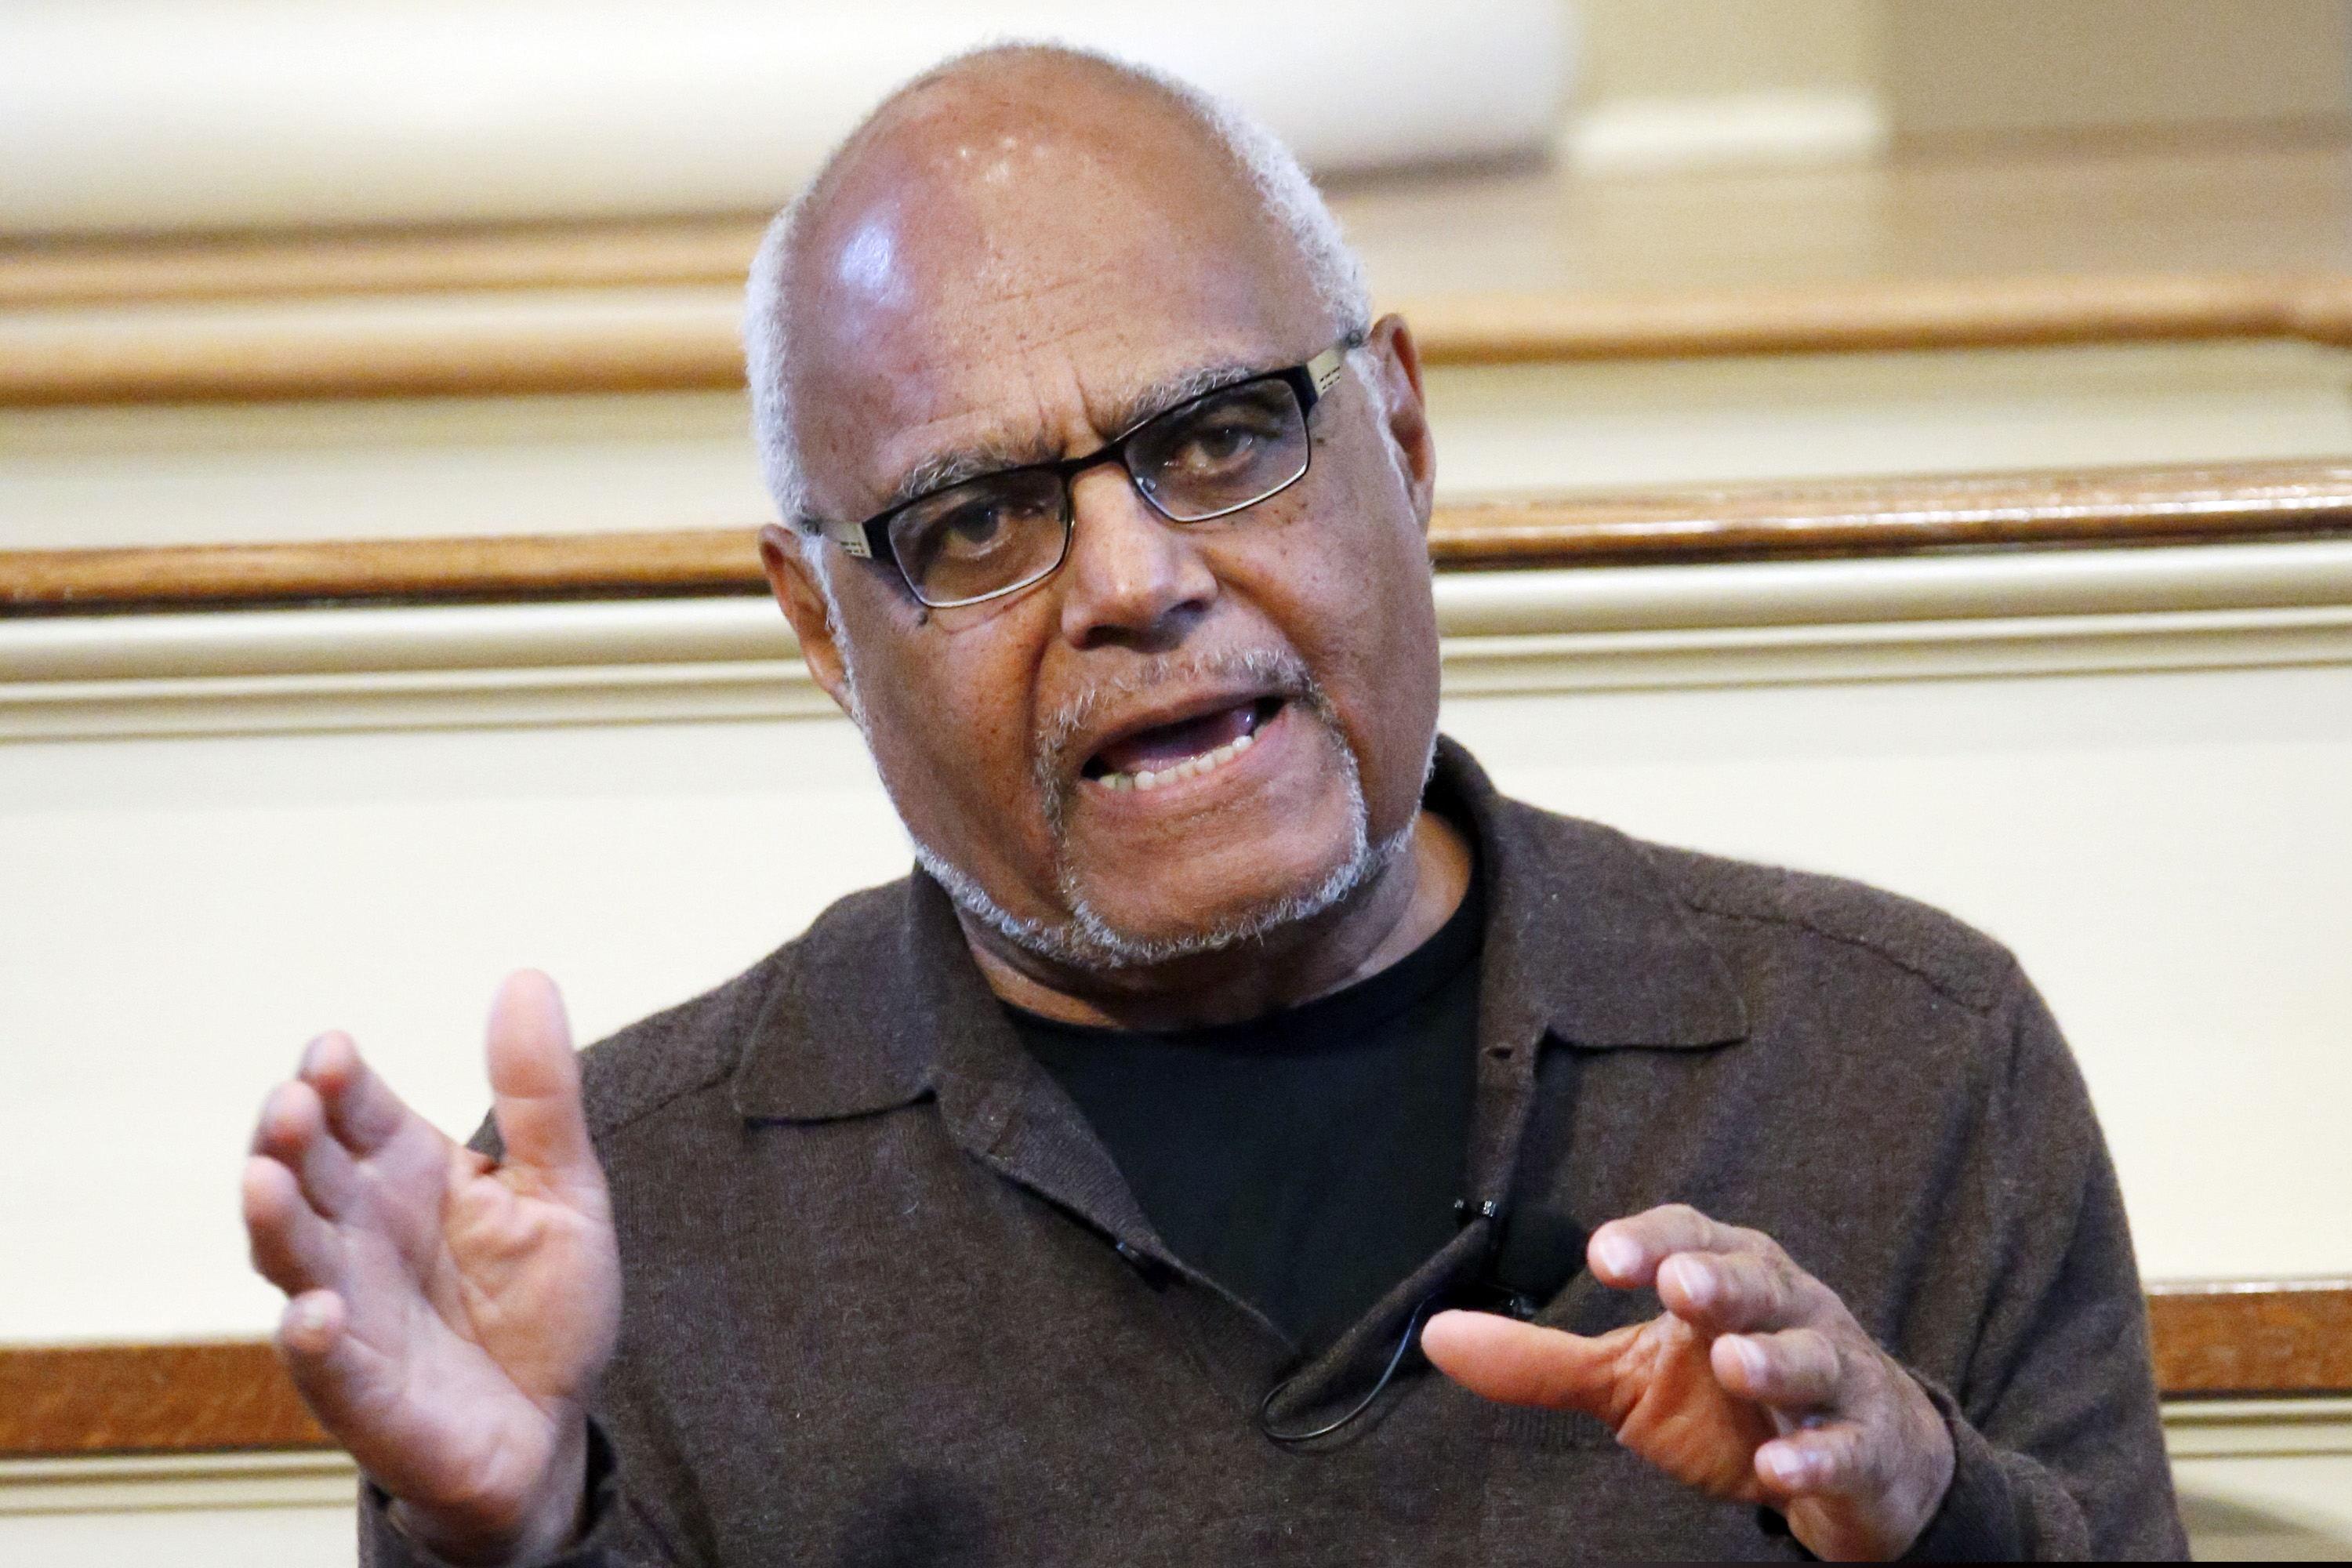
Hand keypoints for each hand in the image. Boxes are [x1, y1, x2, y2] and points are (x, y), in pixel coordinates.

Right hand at [241, 972, 620, 1566]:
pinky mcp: (361, 1389)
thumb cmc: (542, 1302)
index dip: (337, 1080)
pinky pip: (324, 1363)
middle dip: (291, 1137)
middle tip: (293, 1103)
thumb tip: (526, 977)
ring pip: (292, 1256)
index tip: (335, 1051)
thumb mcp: (562, 1187)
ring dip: (274, 1219)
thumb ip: (539, 1093)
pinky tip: (317, 1312)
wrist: (551, 1423)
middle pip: (306, 1172)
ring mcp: (351, 1307)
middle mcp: (360, 1231)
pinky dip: (313, 1338)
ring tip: (266, 1179)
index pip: (355, 1111)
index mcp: (406, 1172)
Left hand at [1421, 1205, 1952, 1561]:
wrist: (1858, 1460)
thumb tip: (1437, 1336)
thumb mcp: (1629, 1376)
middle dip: (1718, 1280)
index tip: (1603, 1255)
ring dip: (1774, 1359)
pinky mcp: (1867, 1444)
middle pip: (1757, 1281)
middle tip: (1680, 1284)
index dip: (1650, 1239)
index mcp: (1723, 1274)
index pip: (1689, 1237)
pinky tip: (1781, 1466)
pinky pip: (1846, 1446)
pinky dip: (1816, 1455)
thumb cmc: (1729, 1398)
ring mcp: (1834, 1374)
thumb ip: (1542, 1359)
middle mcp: (1784, 1309)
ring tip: (1735, 1363)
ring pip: (1811, 1355)